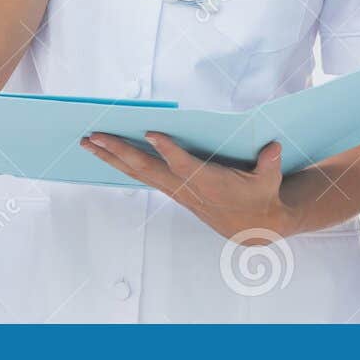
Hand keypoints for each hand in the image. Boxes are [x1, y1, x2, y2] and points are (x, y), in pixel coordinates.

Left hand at [81, 131, 296, 240]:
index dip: (169, 151)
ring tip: (87, 143)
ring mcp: (174, 189)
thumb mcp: (270, 179)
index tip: (152, 133)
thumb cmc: (261, 196)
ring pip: (137, 172)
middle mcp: (185, 186)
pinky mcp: (171, 189)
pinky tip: (105, 154)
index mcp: (208, 182)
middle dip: (119, 151)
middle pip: (146, 168)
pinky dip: (121, 164)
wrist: (252, 226)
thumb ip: (269, 163)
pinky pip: (141, 175)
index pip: (184, 165)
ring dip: (111, 157)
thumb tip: (272, 148)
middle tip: (95, 136)